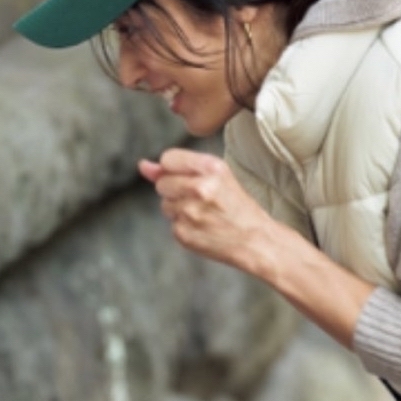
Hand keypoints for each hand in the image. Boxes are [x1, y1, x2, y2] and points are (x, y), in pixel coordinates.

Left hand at [139, 149, 272, 271]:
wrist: (256, 241)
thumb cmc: (239, 208)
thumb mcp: (219, 177)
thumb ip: (180, 168)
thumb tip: (144, 166)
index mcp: (212, 168)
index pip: (168, 159)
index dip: (173, 169)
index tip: (185, 177)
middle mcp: (199, 188)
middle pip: (162, 183)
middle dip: (175, 190)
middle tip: (200, 199)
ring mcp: (189, 213)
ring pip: (164, 205)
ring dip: (179, 209)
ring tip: (205, 215)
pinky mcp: (184, 233)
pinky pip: (172, 224)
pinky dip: (184, 226)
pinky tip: (203, 228)